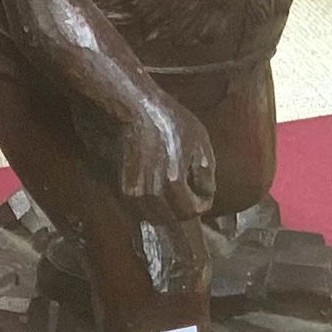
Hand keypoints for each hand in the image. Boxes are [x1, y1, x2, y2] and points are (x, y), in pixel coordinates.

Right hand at [116, 100, 214, 220]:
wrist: (139, 112)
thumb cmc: (173, 123)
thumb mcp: (202, 145)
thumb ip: (206, 176)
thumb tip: (205, 194)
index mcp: (173, 183)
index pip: (192, 211)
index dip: (203, 203)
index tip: (205, 192)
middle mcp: (152, 193)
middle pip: (174, 219)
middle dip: (187, 209)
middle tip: (193, 195)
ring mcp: (136, 193)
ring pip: (157, 218)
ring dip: (170, 211)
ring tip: (178, 194)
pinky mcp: (125, 190)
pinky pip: (143, 210)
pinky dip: (155, 206)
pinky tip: (161, 190)